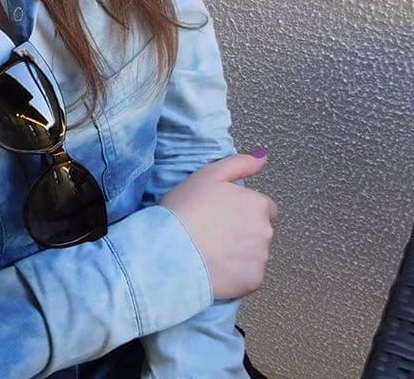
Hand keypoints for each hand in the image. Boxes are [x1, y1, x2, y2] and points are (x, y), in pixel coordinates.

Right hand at [160, 151, 277, 300]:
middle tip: (213, 230)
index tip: (222, 213)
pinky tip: (214, 265)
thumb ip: (240, 163)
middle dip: (243, 230)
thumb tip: (263, 156)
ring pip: (254, 253)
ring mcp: (260, 259)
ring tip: (210, 248)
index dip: (242, 208)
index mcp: (257, 204)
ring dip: (239, 252)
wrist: (173, 250)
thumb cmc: (187, 209)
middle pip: (259, 230)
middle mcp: (265, 232)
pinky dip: (235, 273)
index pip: (264, 207)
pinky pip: (248, 275)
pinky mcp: (253, 282)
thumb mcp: (209, 175)